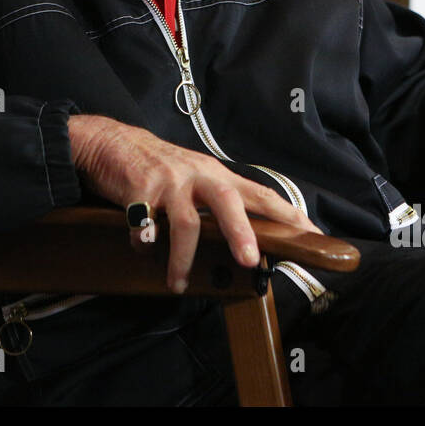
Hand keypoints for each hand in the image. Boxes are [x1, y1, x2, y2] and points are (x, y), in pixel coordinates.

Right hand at [68, 114, 320, 292]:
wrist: (113, 141)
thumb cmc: (160, 168)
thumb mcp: (196, 178)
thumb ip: (219, 202)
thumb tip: (249, 239)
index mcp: (217, 175)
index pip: (260, 193)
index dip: (287, 213)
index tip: (312, 233)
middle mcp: (198, 174)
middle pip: (227, 201)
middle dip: (241, 232)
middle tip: (250, 261)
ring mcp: (169, 180)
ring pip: (185, 223)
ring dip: (182, 259)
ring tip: (178, 283)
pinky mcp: (140, 187)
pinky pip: (146, 224)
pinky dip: (144, 243)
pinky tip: (143, 249)